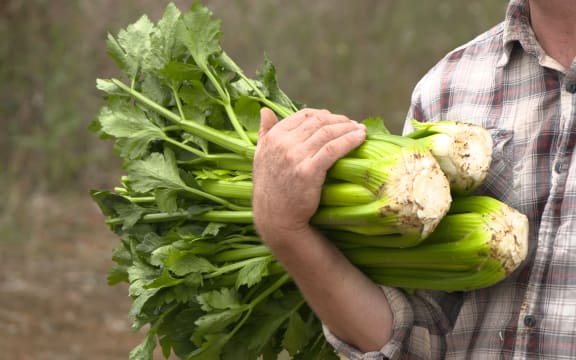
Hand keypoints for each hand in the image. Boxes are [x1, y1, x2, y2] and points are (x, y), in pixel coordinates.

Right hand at [252, 107, 365, 244]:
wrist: (276, 219)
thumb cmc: (271, 189)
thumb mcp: (260, 157)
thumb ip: (265, 132)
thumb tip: (265, 111)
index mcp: (272, 137)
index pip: (303, 115)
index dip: (324, 115)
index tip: (337, 119)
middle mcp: (282, 143)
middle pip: (318, 122)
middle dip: (340, 120)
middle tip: (353, 124)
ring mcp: (295, 156)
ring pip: (328, 133)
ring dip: (348, 128)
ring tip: (360, 130)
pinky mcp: (309, 171)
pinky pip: (333, 149)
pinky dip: (350, 140)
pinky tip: (360, 138)